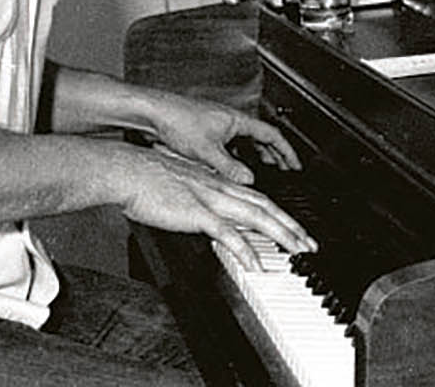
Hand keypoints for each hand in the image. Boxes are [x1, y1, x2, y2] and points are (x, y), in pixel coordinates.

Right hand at [113, 144, 316, 270]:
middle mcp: (219, 189)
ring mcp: (210, 200)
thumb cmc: (143, 178)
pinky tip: (255, 264)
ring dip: (281, 235)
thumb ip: (195, 197)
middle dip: (292, 226)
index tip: (293, 229)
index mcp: (215, 183)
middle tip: (309, 244)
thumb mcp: (178, 185)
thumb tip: (201, 213)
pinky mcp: (196, 213)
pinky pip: (228, 233)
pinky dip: (245, 249)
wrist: (125, 170)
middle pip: (266, 207)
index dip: (279, 214)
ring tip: (297, 251)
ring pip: (257, 217)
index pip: (257, 198)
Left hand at [135, 90, 301, 184]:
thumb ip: (230, 168)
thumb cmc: (176, 121)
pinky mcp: (205, 130)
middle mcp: (230, 120)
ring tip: (261, 167)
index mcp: (237, 121)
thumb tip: (248, 181)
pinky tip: (229, 166)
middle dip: (275, 154)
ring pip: (246, 139)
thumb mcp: (207, 152)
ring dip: (256, 153)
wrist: (153, 112)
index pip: (273, 136)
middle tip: (283, 169)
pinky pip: (231, 142)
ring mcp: (218, 124)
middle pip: (262, 137)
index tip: (295, 165)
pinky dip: (238, 154)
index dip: (287, 152)